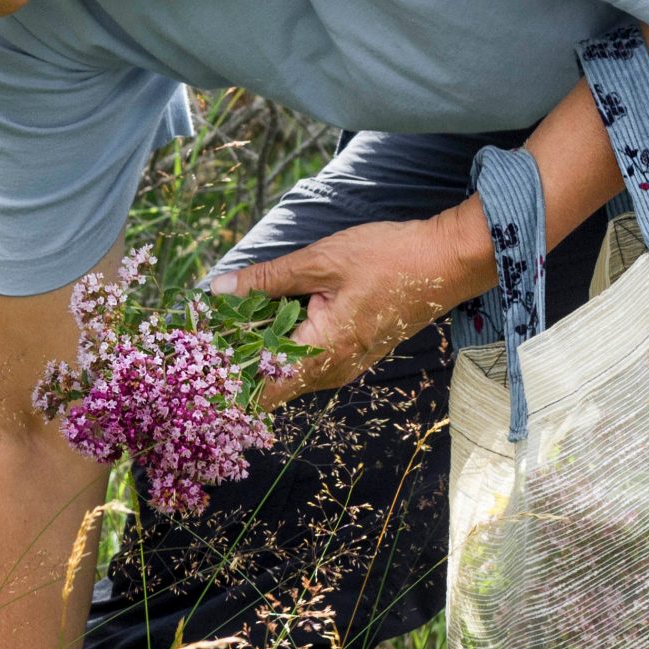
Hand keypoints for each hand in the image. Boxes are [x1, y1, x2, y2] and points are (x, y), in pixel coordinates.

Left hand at [207, 212, 491, 407]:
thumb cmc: (388, 259)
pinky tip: (269, 316)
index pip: (260, 389)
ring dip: (261, 350)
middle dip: (238, 361)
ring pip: (289, 371)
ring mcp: (345, 365)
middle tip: (210, 330)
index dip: (228, 377)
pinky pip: (308, 359)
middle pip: (270, 383)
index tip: (201, 354)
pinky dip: (285, 343)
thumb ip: (267, 279)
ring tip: (232, 320)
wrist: (447, 261)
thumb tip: (220, 289)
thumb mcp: (320, 262)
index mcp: (321, 354)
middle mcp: (332, 371)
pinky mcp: (353, 353)